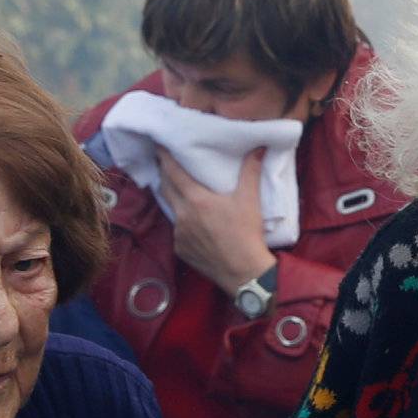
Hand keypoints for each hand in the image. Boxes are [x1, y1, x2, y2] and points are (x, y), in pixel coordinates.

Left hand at [159, 150, 275, 297]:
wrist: (244, 272)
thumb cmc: (246, 233)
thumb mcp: (250, 199)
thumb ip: (251, 171)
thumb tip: (259, 147)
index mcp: (196, 200)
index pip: (173, 173)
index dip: (164, 157)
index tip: (158, 145)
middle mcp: (182, 215)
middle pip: (166, 188)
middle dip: (164, 174)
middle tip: (164, 162)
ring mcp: (178, 234)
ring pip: (170, 209)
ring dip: (172, 198)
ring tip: (177, 189)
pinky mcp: (179, 249)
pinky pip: (176, 230)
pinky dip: (181, 221)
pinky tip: (190, 220)